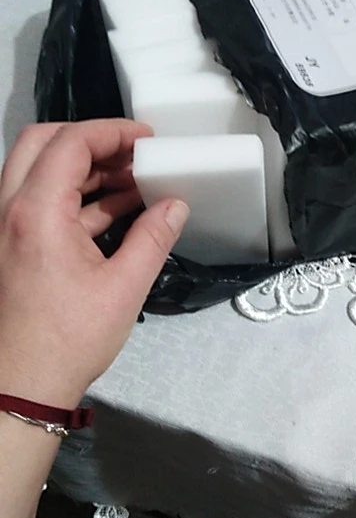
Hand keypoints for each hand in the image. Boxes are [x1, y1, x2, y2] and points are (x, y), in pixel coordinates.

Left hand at [0, 119, 188, 407]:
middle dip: (90, 140)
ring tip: (132, 181)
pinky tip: (114, 210)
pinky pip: (40, 203)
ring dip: (83, 169)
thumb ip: (152, 239)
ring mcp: (5, 228)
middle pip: (43, 144)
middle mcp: (9, 211)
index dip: (111, 132)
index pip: (70, 143)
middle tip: (130, 152)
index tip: (145, 139)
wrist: (21, 384)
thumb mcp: (123, 288)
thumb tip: (176, 206)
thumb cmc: (66, 342)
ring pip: (39, 172)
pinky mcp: (10, 247)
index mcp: (35, 213)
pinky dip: (74, 197)